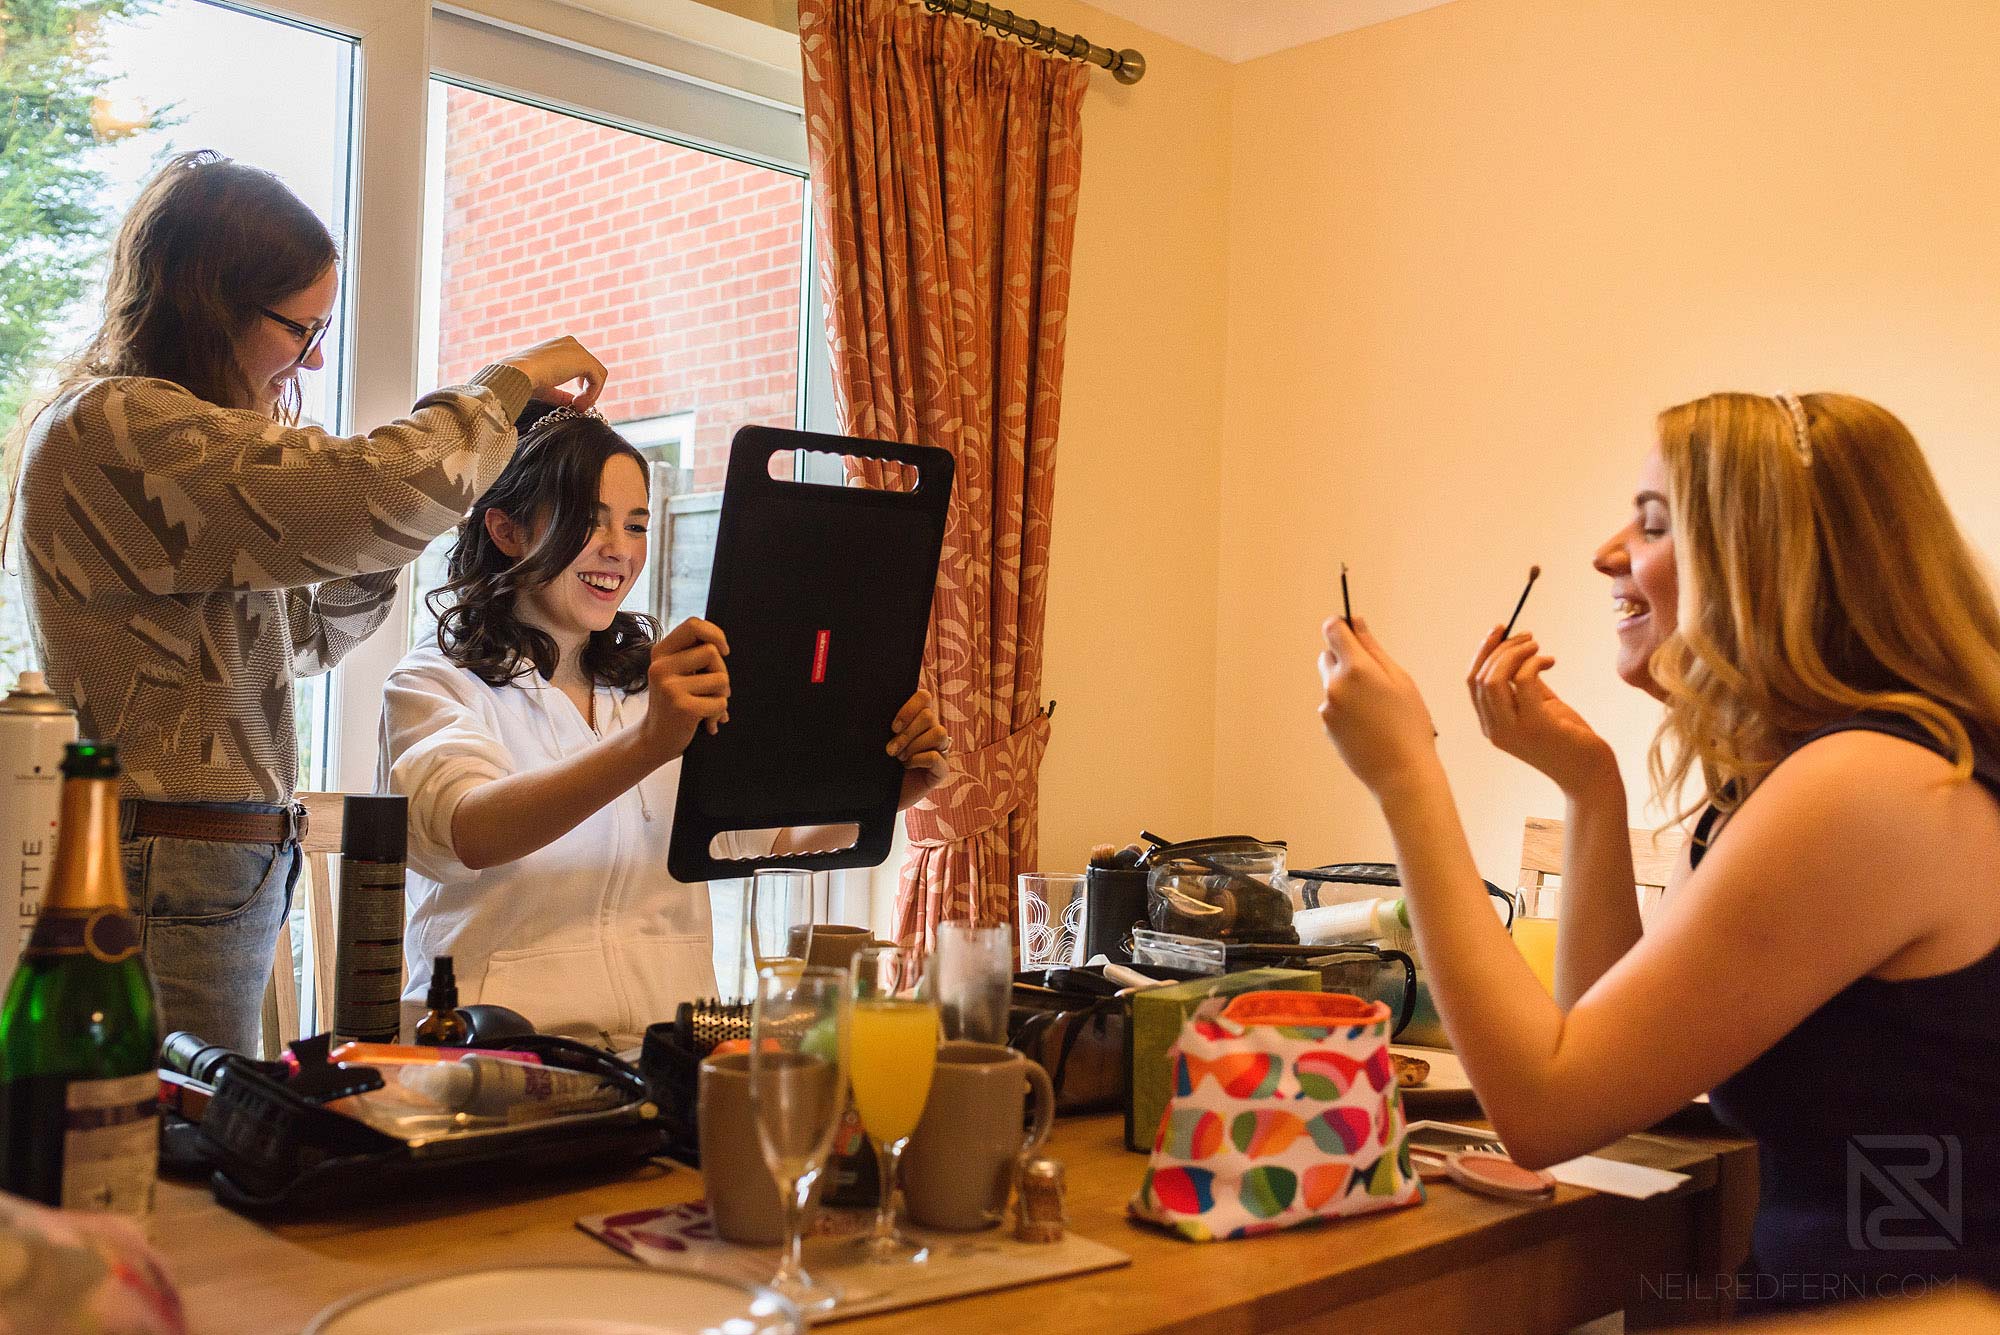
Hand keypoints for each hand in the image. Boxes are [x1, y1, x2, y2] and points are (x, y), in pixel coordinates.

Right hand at [502, 335, 608, 410]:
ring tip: (577, 407)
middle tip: (577, 407)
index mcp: (558, 347)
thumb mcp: (545, 388)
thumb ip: (560, 394)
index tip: (573, 403)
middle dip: (588, 391)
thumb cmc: (525, 380)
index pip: (580, 365)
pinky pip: (598, 379)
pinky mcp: (583, 359)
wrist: (518, 373)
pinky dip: (592, 394)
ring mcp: (577, 349)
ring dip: (592, 394)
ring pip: (598, 374)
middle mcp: (569, 343)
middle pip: (592, 368)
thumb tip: (574, 404)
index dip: (582, 386)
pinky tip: (578, 404)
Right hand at [641, 618, 729, 761]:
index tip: (723, 651)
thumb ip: (692, 655)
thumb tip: (722, 646)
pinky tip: (706, 722)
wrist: (655, 740)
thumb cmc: (673, 703)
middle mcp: (661, 666)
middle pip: (712, 652)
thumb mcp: (675, 673)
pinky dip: (719, 714)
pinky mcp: (683, 707)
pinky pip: (720, 703)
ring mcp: (670, 687)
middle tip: (714, 691)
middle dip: (721, 672)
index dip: (715, 634)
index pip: (693, 625)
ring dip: (722, 696)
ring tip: (707, 707)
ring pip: (720, 679)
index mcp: (660, 653)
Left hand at [888, 689, 950, 808]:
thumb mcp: (880, 740)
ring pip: (939, 733)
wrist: (880, 795)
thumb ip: (885, 724)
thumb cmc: (880, 764)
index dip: (909, 709)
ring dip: (915, 745)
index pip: (923, 697)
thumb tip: (876, 709)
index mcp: (917, 719)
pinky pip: (937, 756)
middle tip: (891, 749)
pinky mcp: (942, 769)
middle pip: (929, 716)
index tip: (893, 727)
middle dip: (907, 733)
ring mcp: (940, 750)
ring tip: (900, 758)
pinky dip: (920, 759)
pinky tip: (908, 766)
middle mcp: (931, 730)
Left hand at [1317, 616, 1440, 794]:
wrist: (1401, 773)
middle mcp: (1334, 685)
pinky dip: (1346, 707)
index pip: (1332, 630)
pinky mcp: (1326, 725)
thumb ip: (1373, 648)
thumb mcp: (1400, 680)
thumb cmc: (1410, 724)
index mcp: (1356, 669)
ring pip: (1331, 682)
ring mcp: (1327, 707)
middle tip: (1374, 677)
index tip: (1351, 630)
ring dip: (1346, 685)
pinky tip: (1369, 723)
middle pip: (1327, 655)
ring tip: (1376, 707)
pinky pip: (1333, 705)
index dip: (1341, 626)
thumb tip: (1355, 621)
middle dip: (1345, 658)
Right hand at [1465, 626, 1615, 794]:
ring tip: (1535, 644)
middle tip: (1527, 636)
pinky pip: (1524, 681)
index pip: (1472, 682)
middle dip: (1500, 648)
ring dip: (1514, 653)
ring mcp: (1512, 730)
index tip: (1499, 630)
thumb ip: (1526, 685)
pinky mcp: (1535, 726)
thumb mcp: (1541, 707)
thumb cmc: (1569, 741)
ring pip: (1494, 679)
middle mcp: (1494, 729)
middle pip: (1480, 677)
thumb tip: (1519, 653)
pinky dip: (1534, 662)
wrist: (1591, 775)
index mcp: (1491, 725)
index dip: (1482, 652)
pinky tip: (1550, 661)